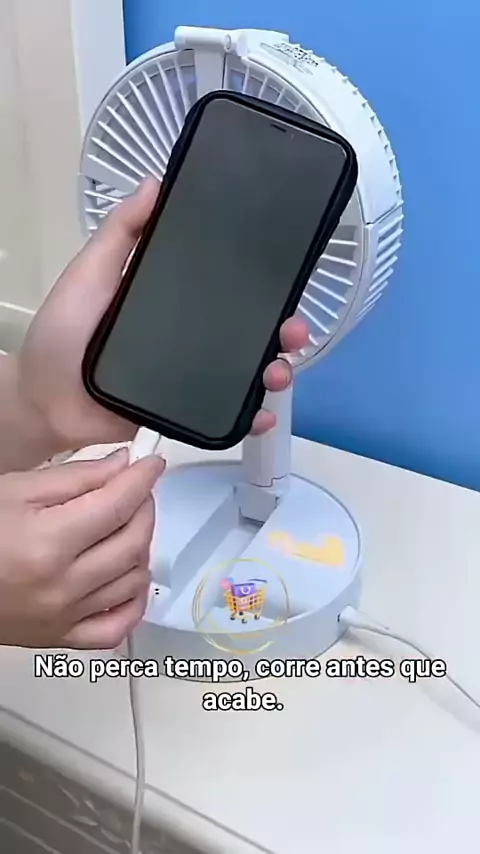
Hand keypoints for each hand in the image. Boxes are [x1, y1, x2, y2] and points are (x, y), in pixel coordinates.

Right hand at [0, 448, 163, 648]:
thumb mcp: (17, 490)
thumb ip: (76, 477)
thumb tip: (125, 465)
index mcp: (48, 543)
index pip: (117, 507)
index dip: (142, 480)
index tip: (152, 464)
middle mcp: (63, 586)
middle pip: (132, 543)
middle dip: (144, 509)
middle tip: (135, 492)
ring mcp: (65, 617)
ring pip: (133, 581)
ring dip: (140, 548)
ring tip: (124, 528)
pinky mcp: (62, 639)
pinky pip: (118, 628)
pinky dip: (134, 602)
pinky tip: (127, 576)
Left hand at [18, 178, 308, 453]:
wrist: (45, 400)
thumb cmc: (62, 333)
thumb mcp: (90, 272)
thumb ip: (121, 232)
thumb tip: (155, 183)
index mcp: (171, 299)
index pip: (226, 288)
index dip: (260, 283)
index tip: (286, 274)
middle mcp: (189, 335)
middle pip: (249, 332)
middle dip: (281, 331)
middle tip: (293, 331)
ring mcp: (189, 374)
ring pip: (245, 372)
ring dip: (273, 372)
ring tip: (278, 373)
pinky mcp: (183, 409)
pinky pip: (224, 413)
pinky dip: (249, 416)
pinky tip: (263, 414)